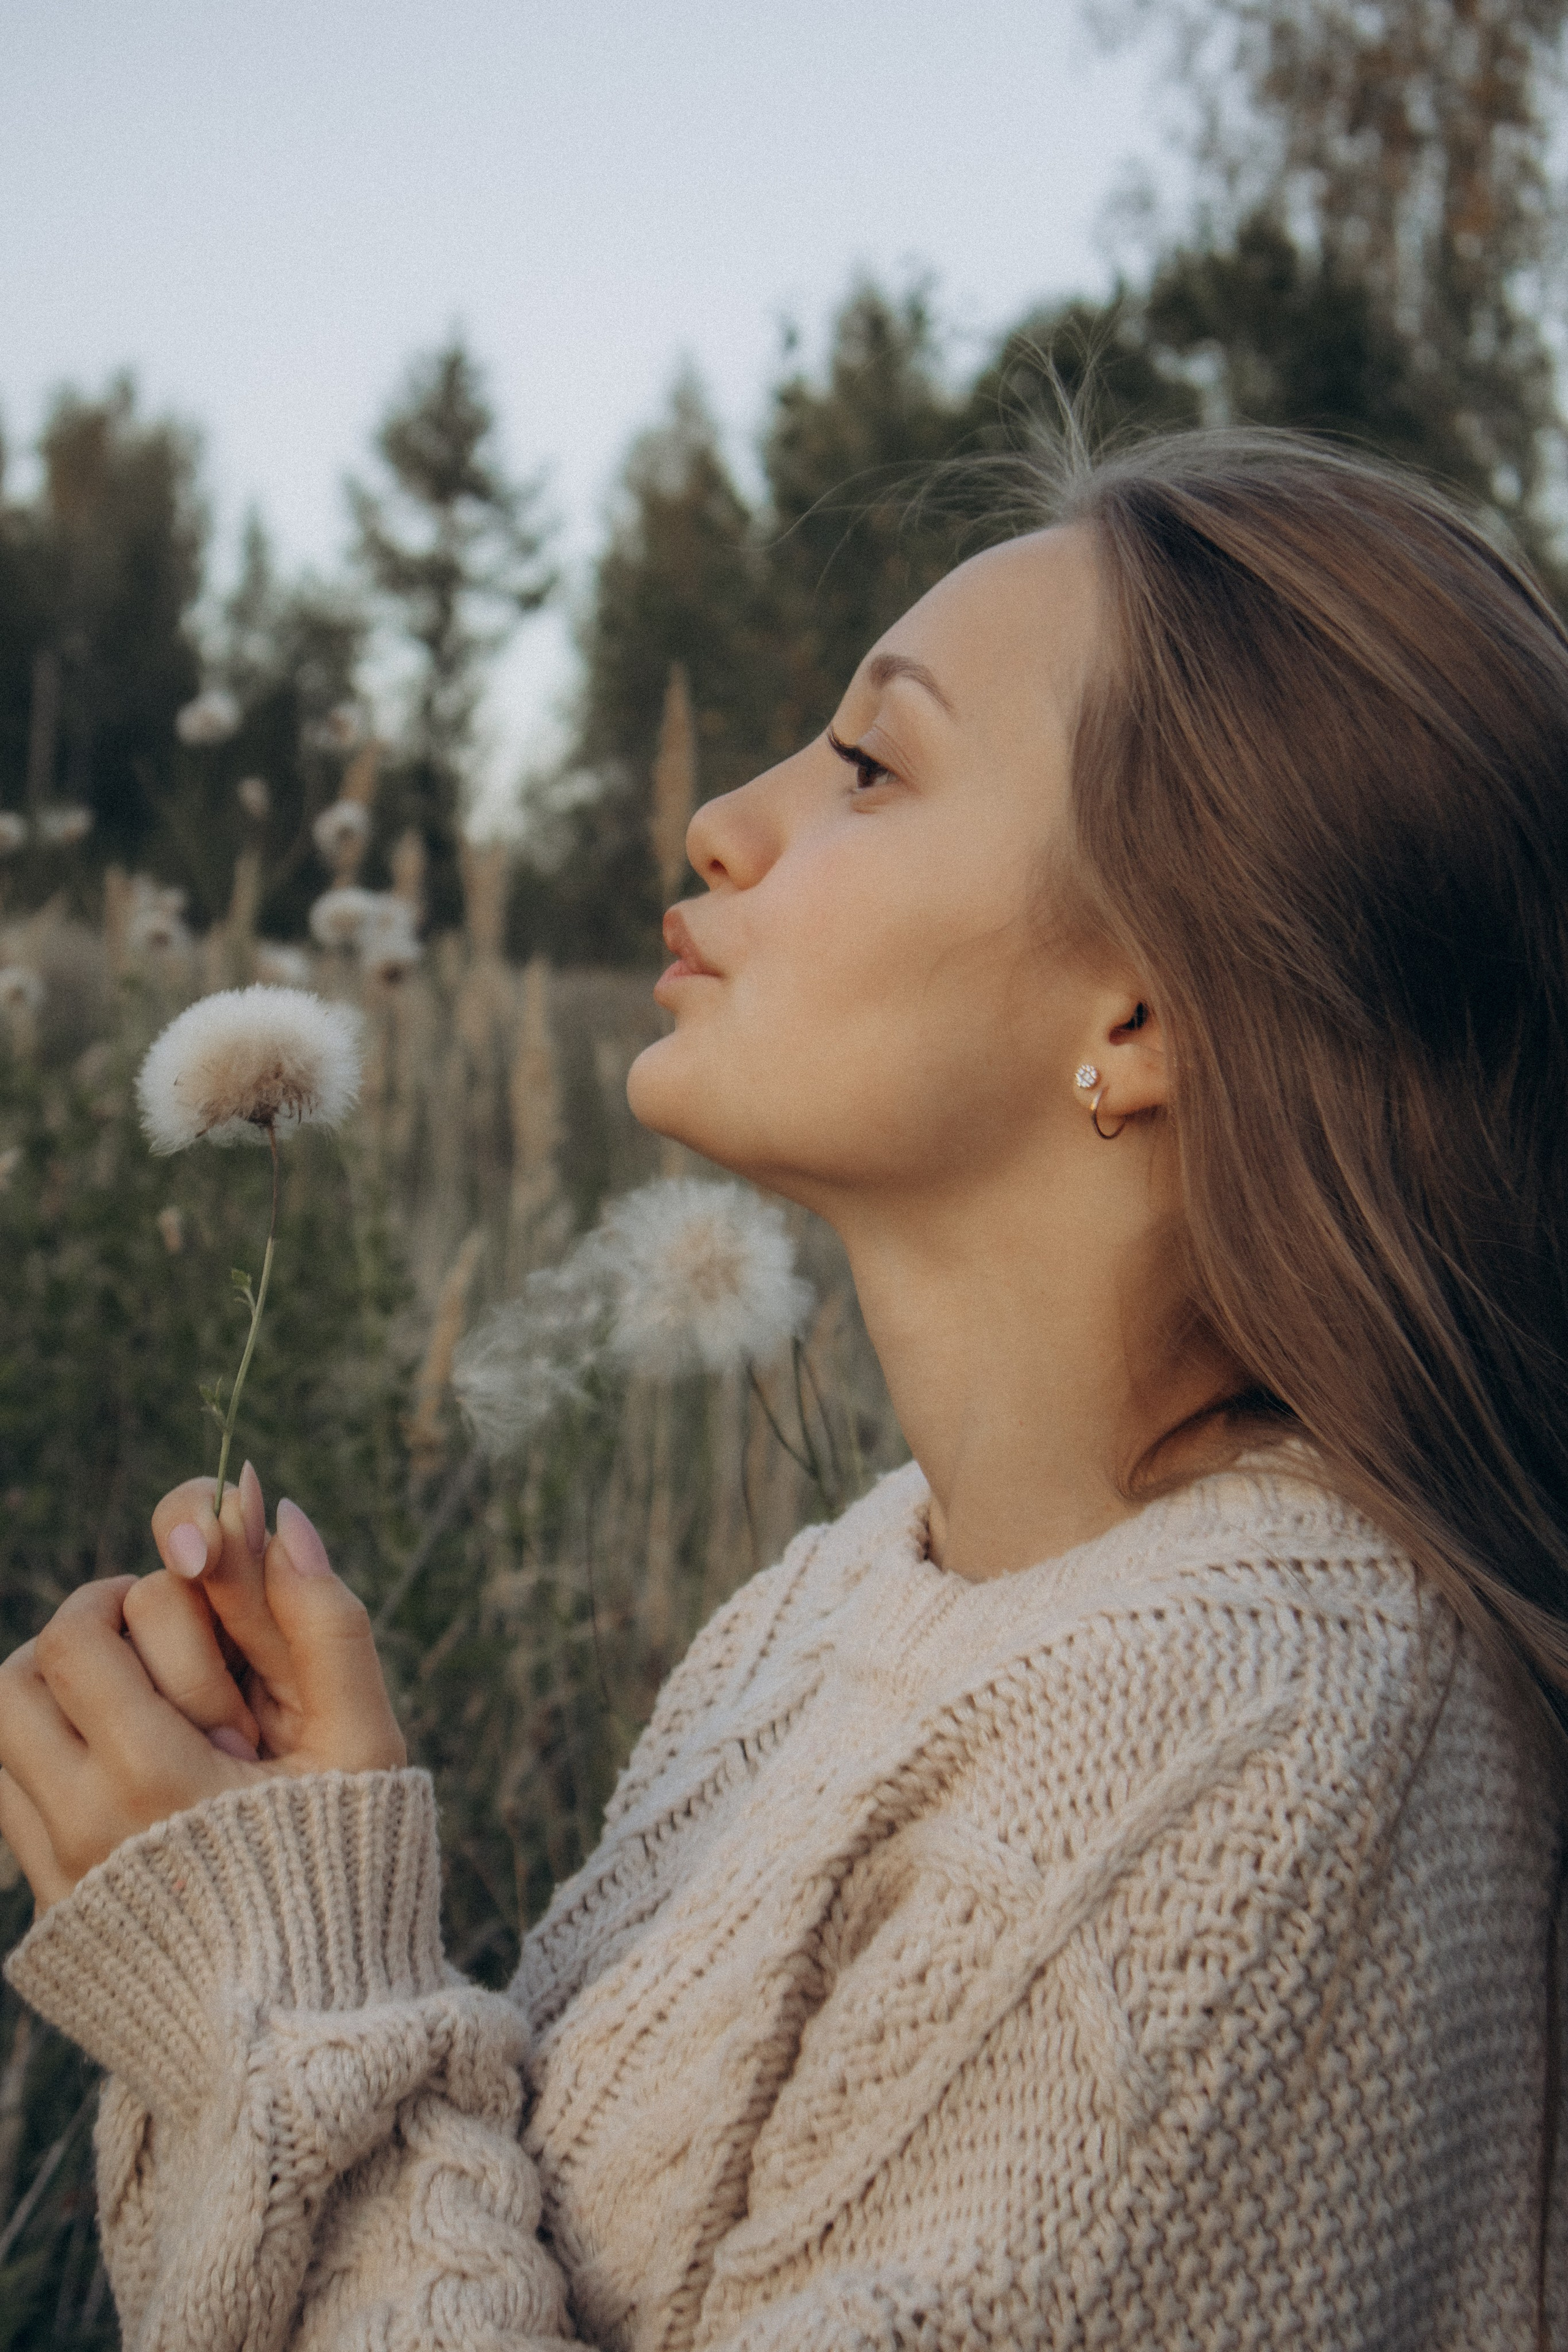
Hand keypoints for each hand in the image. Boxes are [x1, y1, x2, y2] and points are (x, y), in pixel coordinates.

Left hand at [0, 1467, 404, 1912]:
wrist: (308, 2038)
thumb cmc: (350, 1876)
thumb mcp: (362, 1745)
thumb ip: (323, 1618)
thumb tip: (266, 1505)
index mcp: (161, 1775)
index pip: (89, 1627)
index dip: (146, 1588)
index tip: (200, 1595)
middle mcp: (87, 1823)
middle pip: (27, 1669)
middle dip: (96, 1626)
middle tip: (167, 1641)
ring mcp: (58, 1870)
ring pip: (4, 1728)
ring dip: (62, 1689)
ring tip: (140, 1701)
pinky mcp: (47, 1909)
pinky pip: (8, 1794)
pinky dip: (52, 1755)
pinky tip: (129, 1769)